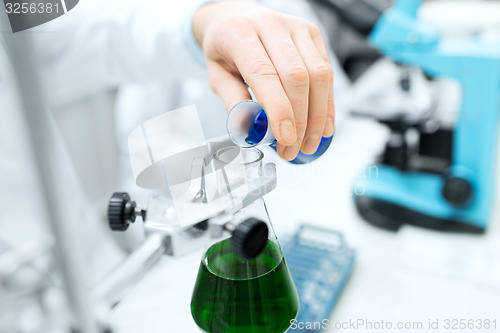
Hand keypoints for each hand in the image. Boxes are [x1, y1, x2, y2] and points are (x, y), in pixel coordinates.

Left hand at [192, 1, 334, 160]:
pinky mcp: (313, 34)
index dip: (279, 108)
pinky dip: (326, 104)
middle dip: (300, 120)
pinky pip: (327, 72)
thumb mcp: (216, 74)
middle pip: (297, 76)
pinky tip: (322, 127)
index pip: (264, 73)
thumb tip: (249, 130)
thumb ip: (232, 101)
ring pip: (318, 75)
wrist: (235, 17)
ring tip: (308, 144)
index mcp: (240, 33)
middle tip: (292, 148)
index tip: (284, 137)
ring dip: (317, 116)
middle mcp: (271, 25)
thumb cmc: (225, 47)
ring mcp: (296, 27)